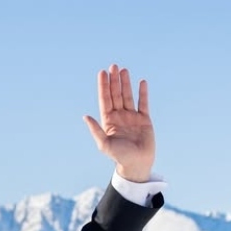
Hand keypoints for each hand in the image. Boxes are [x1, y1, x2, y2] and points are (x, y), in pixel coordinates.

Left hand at [83, 65, 154, 181]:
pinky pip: (143, 103)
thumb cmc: (119, 156)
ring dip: (126, 83)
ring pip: (128, 96)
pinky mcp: (144, 119)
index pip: (105, 99)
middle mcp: (119, 116)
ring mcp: (132, 117)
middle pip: (116, 95)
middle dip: (114, 81)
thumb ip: (96, 130)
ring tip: (124, 70)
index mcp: (108, 121)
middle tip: (113, 66)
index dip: (103, 86)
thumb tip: (86, 116)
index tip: (102, 73)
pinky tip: (141, 82)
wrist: (137, 164)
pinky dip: (143, 93)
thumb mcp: (104, 144)